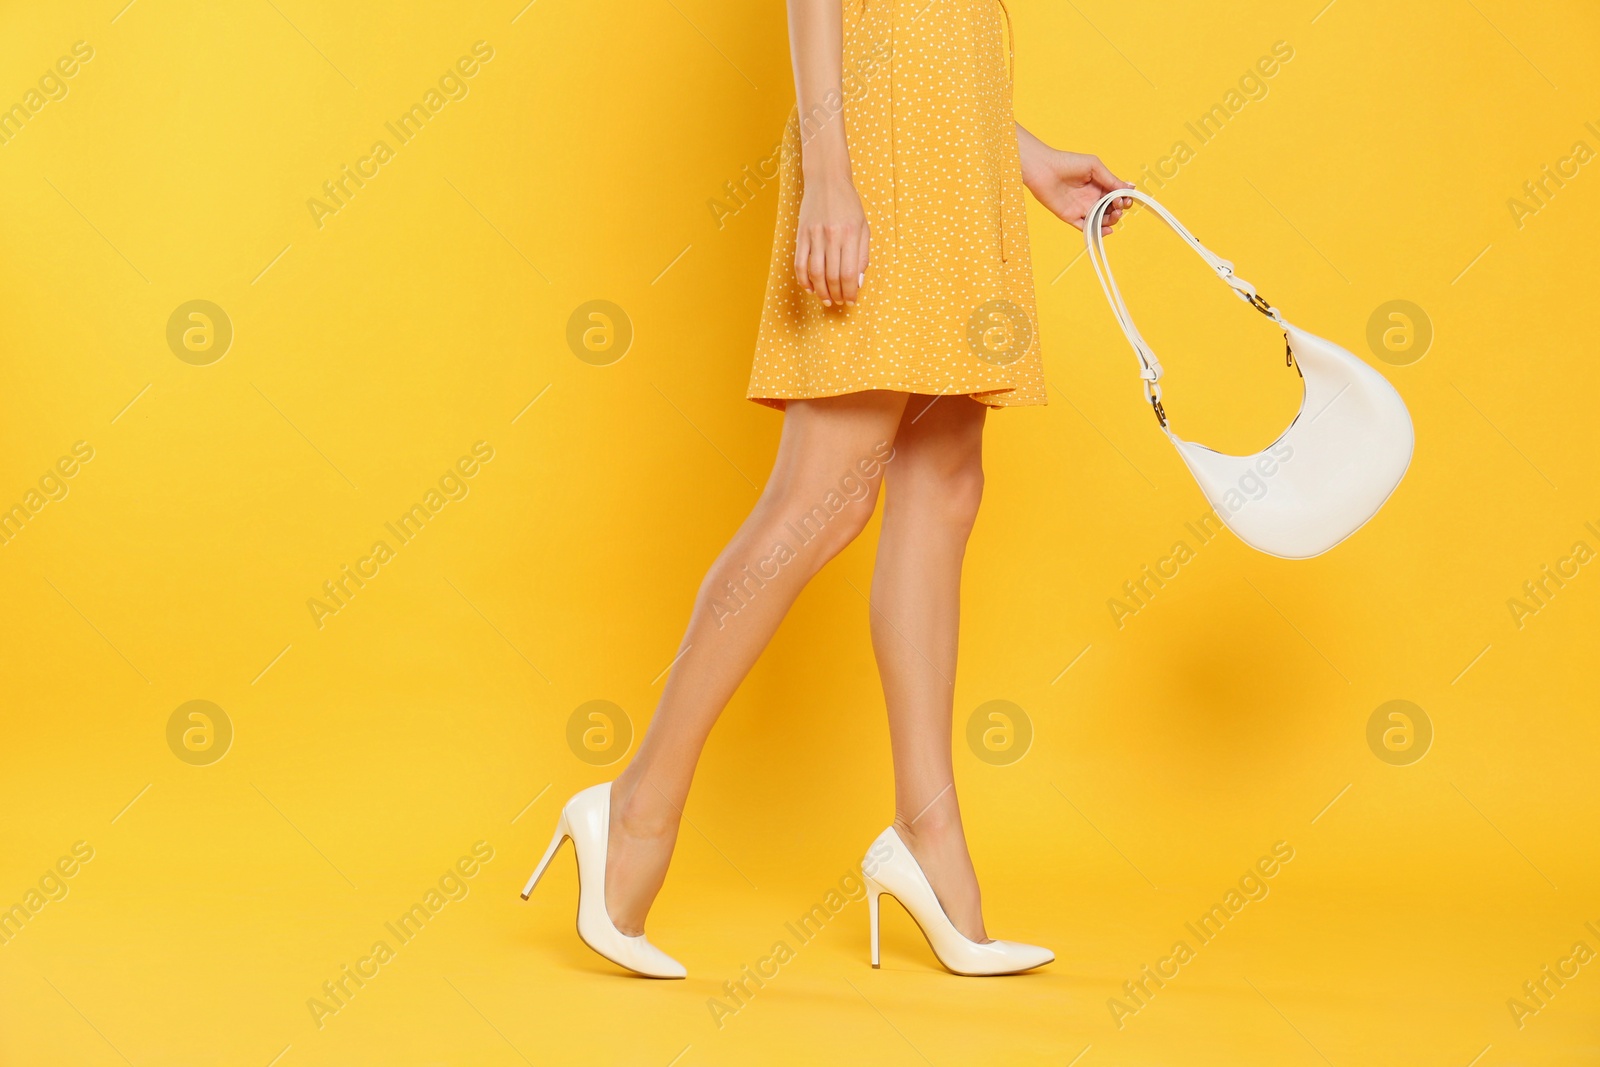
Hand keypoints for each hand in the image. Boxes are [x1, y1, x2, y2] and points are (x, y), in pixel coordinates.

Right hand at [794, 169, 869, 305]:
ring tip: (826, 300)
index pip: (849, 273)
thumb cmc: (848, 204)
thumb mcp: (863, 227)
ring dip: (821, 291)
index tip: (851, 300)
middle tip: (839, 302)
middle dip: (836, 294)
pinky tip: (810, 288)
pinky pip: (799, 263)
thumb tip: (858, 282)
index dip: (850, 292)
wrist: (826, 180)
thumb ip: (862, 254)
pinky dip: (803, 279)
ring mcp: (814, 235)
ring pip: (815, 273)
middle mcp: (832, 236)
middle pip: (832, 276)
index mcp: (850, 234)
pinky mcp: (801, 234)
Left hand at [1017, 131, 1134, 235]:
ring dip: (1111, 220)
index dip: (1124, 199)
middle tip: (1119, 206)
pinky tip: (1107, 230)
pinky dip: (1098, 232)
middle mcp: (1092, 198)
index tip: (1125, 198)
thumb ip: (1111, 179)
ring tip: (1115, 215)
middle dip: (1119, 210)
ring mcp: (1082, 208)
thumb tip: (1130, 188)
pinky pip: (1087, 228)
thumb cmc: (1067, 163)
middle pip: (1111, 210)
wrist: (1044, 170)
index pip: (1116, 196)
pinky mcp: (1071, 217)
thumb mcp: (1094, 167)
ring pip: (1102, 220)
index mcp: (1099, 185)